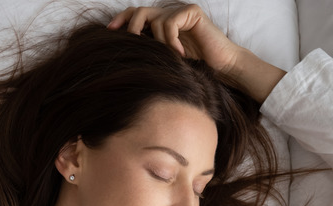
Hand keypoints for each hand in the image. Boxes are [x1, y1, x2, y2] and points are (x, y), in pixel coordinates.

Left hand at [107, 4, 241, 74]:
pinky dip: (171, 40)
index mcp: (161, 22)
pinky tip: (181, 53)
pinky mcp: (192, 12)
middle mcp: (169, 13)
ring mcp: (180, 11)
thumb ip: (150, 49)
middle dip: (131, 26)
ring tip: (172, 57)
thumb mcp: (166, 59)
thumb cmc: (196, 67)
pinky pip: (170, 23)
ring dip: (159, 42)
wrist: (223, 67)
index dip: (121, 20)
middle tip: (130, 41)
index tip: (109, 32)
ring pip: (155, 19)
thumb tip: (123, 51)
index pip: (135, 14)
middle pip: (140, 11)